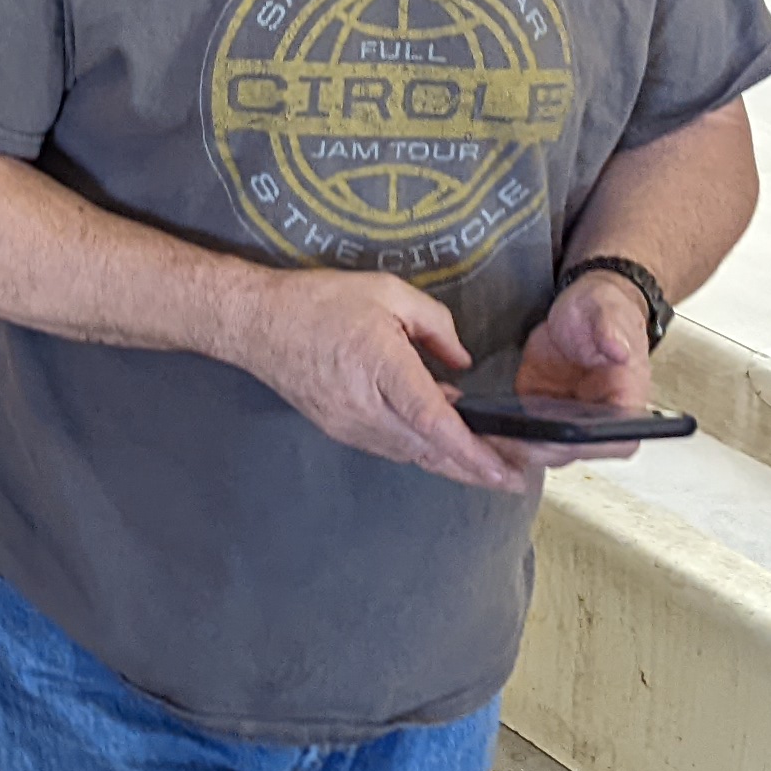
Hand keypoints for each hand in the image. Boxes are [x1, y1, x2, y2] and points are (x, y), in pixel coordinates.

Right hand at [220, 267, 527, 493]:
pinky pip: (391, 446)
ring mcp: (350, 425)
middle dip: (474, 469)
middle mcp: (366, 407)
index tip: (504, 472)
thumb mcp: (386, 291)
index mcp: (381, 367)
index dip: (472, 452)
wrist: (256, 323)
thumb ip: (435, 324)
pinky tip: (439, 438)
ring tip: (486, 463)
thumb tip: (462, 364)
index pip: (434, 422)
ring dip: (449, 461)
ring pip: (411, 453)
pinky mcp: (340, 429)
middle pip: (429, 450)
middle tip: (515, 479)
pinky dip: (421, 448)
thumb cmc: (320, 301)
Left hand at [502, 271, 658, 471]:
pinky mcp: (538, 407)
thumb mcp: (609, 312)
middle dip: (538, 449)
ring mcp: (565, 416)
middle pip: (571, 452)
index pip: (616, 442)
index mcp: (625, 400)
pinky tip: (479, 425)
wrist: (581, 308)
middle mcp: (597, 417)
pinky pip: (521, 430)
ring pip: (542, 449)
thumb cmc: (605, 311)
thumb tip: (621, 351)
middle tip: (507, 438)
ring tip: (487, 434)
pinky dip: (501, 432)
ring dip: (515, 446)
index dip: (588, 447)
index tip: (557, 438)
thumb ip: (612, 332)